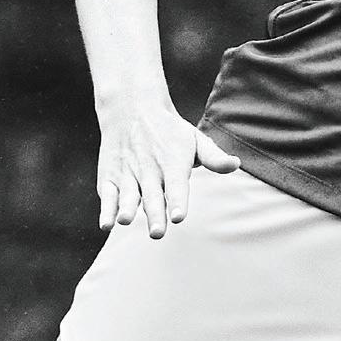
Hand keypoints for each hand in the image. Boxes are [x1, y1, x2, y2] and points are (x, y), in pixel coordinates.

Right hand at [95, 96, 237, 236]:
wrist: (132, 108)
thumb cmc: (170, 131)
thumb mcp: (194, 139)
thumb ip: (213, 157)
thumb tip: (235, 164)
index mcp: (173, 162)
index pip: (176, 185)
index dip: (177, 200)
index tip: (178, 216)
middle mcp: (150, 169)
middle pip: (152, 196)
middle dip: (154, 214)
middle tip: (157, 232)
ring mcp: (128, 173)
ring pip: (128, 195)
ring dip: (126, 208)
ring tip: (125, 220)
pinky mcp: (110, 177)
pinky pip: (107, 195)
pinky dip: (106, 209)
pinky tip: (106, 224)